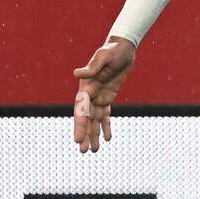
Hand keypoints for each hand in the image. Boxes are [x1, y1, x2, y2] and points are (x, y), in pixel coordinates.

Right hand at [72, 37, 135, 151]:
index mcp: (86, 86)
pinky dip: (106, 126)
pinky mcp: (107, 97)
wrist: (123, 47)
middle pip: (86, 118)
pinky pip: (105, 114)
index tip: (78, 139)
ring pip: (95, 119)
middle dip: (84, 134)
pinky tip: (108, 138)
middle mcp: (90, 93)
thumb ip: (92, 67)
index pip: (81, 109)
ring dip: (94, 134)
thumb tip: (77, 74)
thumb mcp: (104, 56)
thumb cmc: (112, 50)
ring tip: (94, 151)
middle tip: (83, 151)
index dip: (80, 124)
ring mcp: (98, 96)